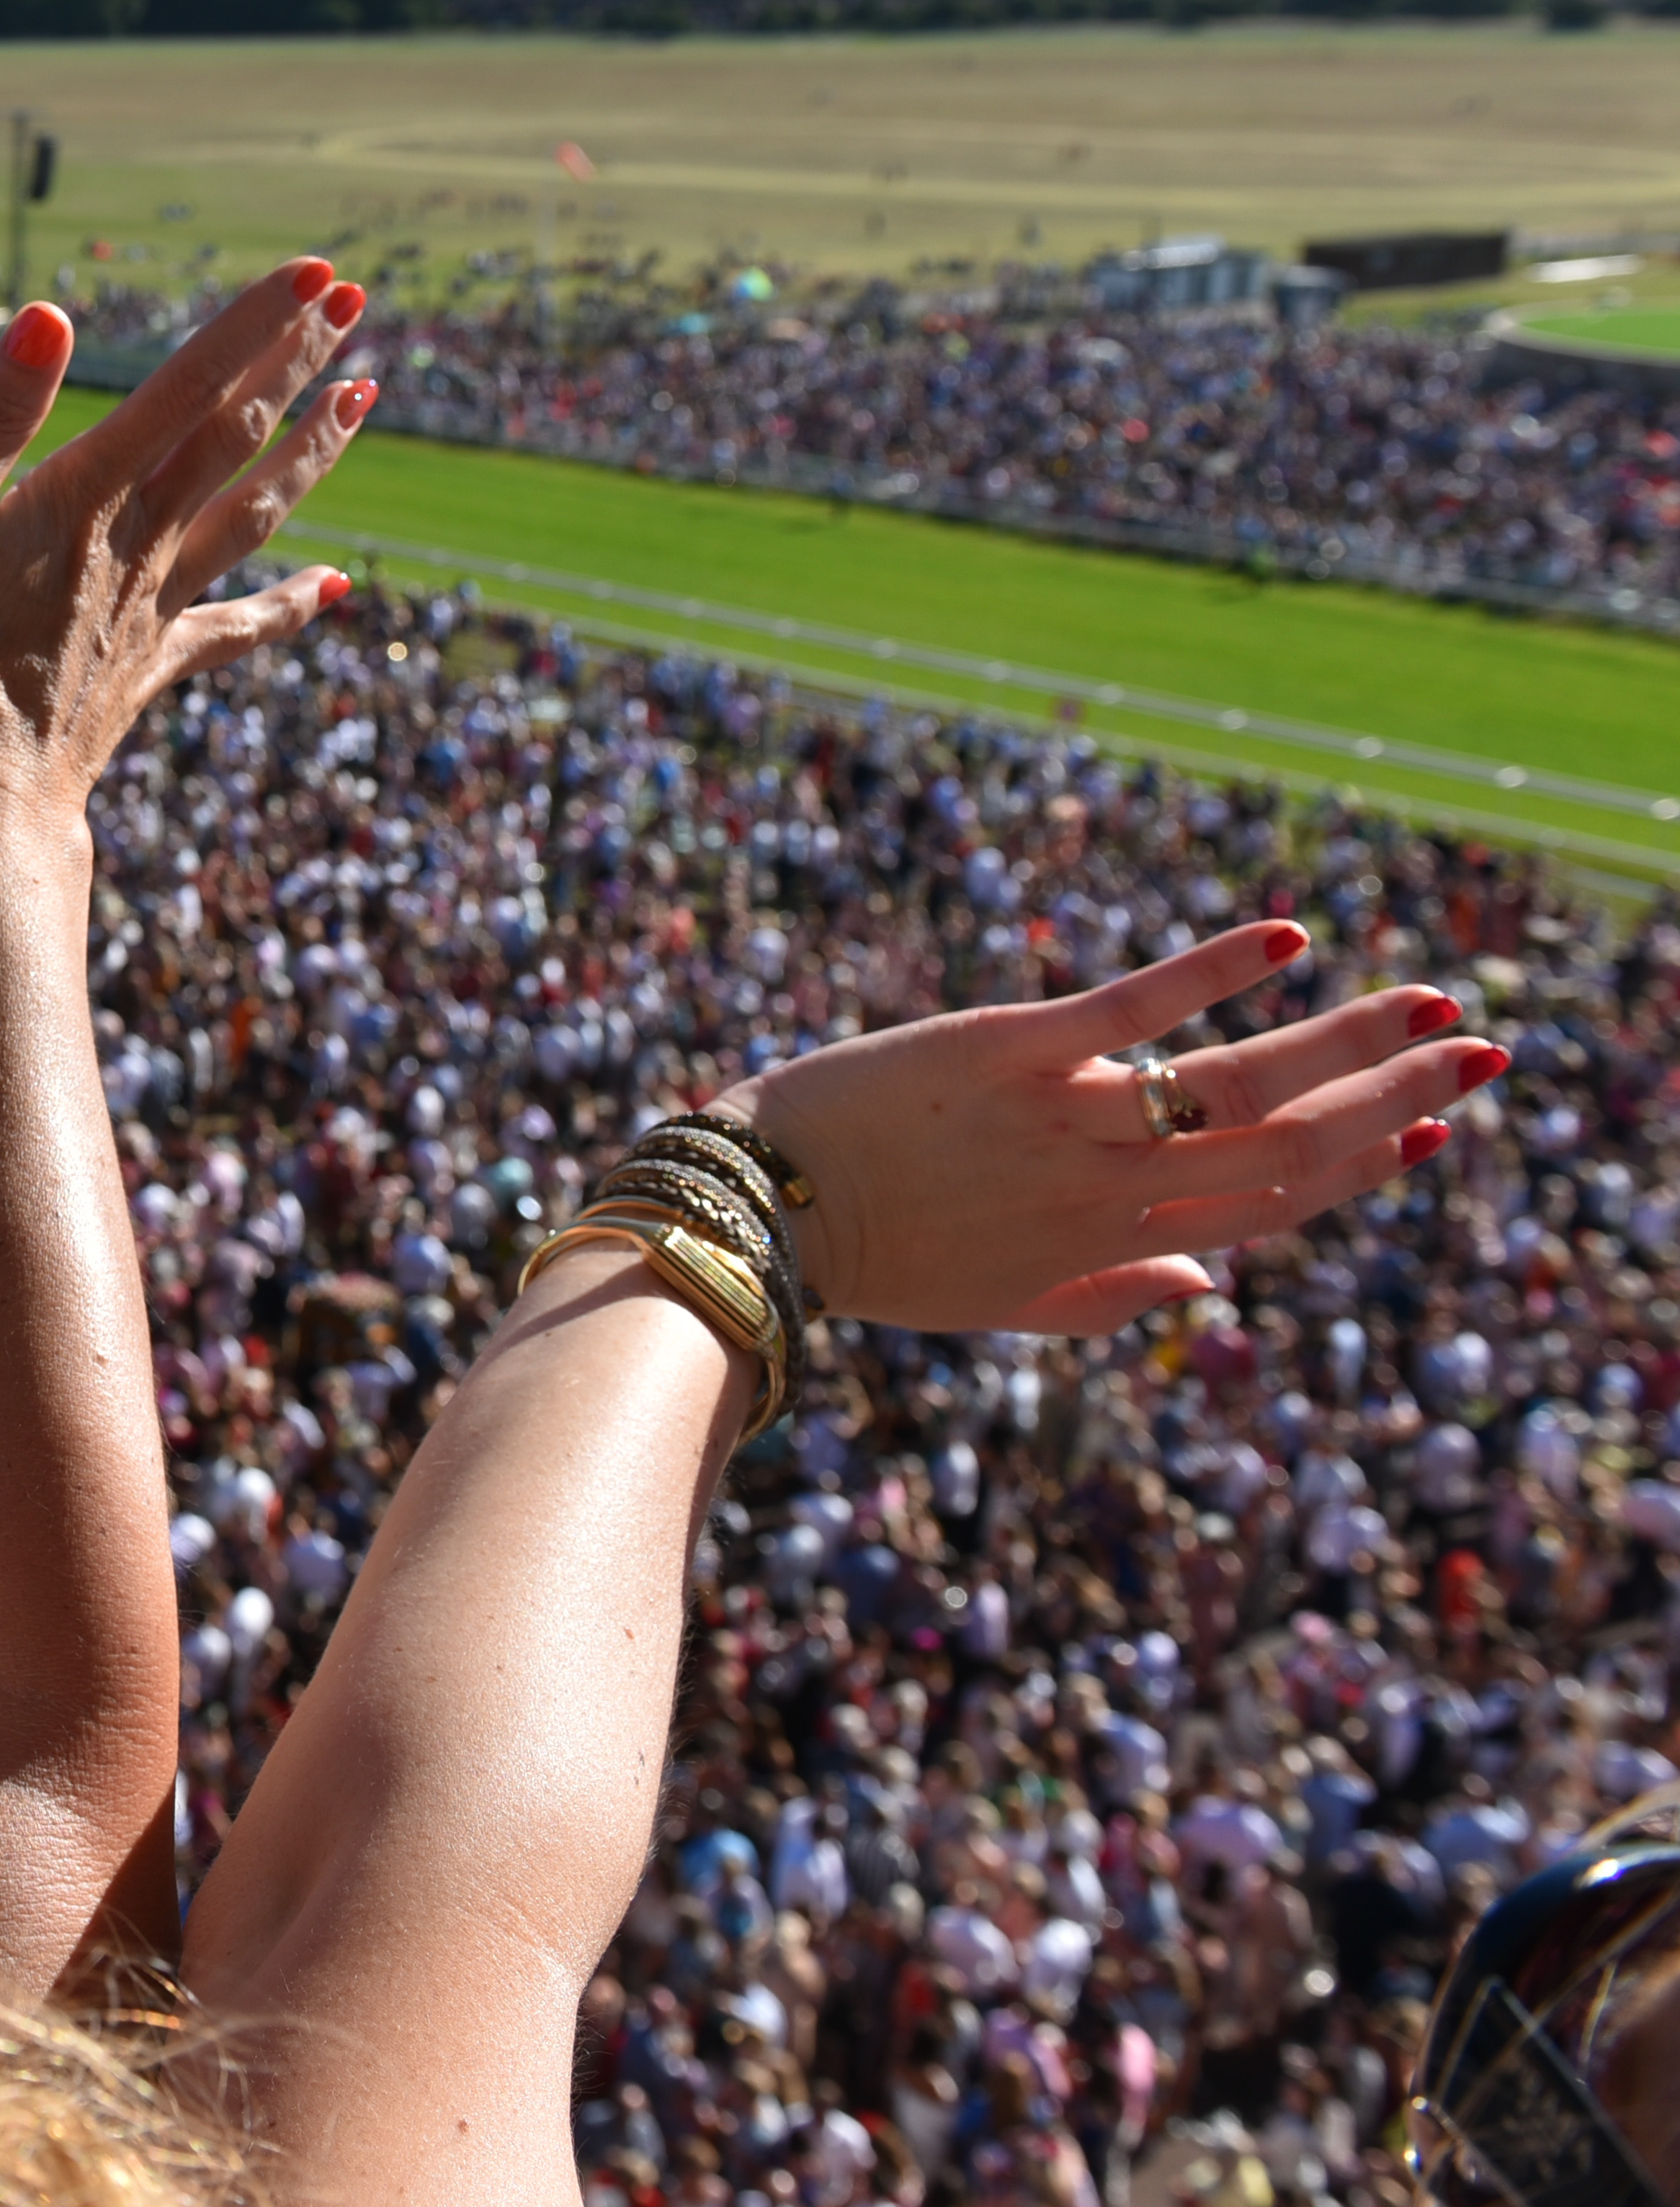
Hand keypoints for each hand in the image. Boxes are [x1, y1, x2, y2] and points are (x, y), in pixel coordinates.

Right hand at [0, 259, 375, 832]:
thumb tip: (48, 314)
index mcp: (94, 489)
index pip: (191, 385)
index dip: (254, 325)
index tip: (315, 272)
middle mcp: (146, 535)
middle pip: (238, 433)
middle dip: (298, 362)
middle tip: (354, 299)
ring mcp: (163, 598)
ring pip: (257, 511)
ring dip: (315, 451)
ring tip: (367, 398)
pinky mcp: (160, 658)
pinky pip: (239, 626)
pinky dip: (291, 605)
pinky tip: (336, 586)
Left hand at [717, 920, 1504, 1333]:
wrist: (757, 1218)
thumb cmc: (874, 1257)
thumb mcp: (997, 1305)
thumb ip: (1110, 1297)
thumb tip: (1215, 1283)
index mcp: (1115, 1245)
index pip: (1271, 1206)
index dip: (1362, 1167)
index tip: (1434, 1126)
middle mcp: (1111, 1186)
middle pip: (1286, 1142)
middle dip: (1394, 1095)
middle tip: (1482, 1047)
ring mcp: (1065, 1115)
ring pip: (1238, 1078)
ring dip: (1346, 1038)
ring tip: (1426, 1002)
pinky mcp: (1007, 1048)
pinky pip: (1130, 1005)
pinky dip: (1212, 969)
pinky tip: (1286, 936)